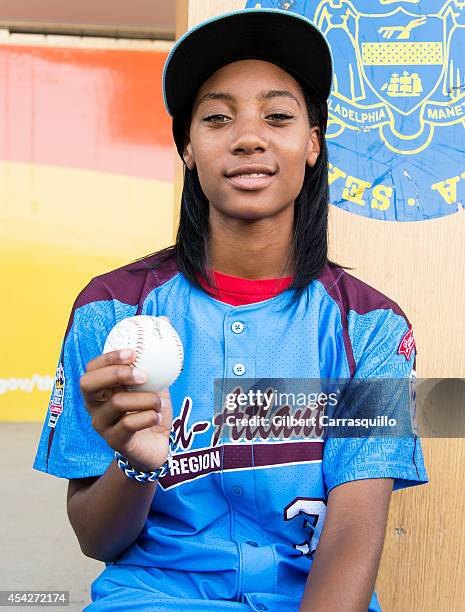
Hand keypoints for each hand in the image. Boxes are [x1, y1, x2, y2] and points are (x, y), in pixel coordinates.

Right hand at [79, 348, 172, 471]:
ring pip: (116, 403)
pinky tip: (157, 416)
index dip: (108, 358)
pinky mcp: (114, 440)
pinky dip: (148, 417)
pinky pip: (128, 424)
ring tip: (160, 402)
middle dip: (115, 374)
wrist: (157, 445)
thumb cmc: (151, 410)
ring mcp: (101, 424)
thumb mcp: (153, 385)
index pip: (92, 368)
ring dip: (145, 398)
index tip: (133, 353)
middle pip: (88, 384)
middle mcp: (94, 405)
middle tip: (143, 375)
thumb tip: (164, 329)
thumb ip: (153, 366)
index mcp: (101, 388)